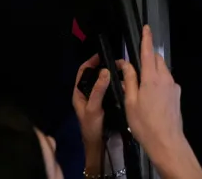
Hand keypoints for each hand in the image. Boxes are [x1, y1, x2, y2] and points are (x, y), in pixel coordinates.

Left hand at [72, 54, 109, 169]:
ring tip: (120, 70)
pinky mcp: (102, 104)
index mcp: (79, 93)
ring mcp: (94, 99)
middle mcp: (85, 94)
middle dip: (102, 67)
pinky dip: (113, 85)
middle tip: (115, 62)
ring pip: (100, 82)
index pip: (82, 71)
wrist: (97, 146)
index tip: (102, 55)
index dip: (91, 61)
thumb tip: (105, 71)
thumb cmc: (92, 127)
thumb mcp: (94, 108)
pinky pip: (107, 90)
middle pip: (92, 75)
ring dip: (108, 76)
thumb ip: (98, 90)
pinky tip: (122, 84)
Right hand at [118, 26, 201, 178]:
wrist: (167, 142)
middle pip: (156, 59)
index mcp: (152, 78)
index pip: (148, 52)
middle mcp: (165, 78)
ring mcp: (173, 86)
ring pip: (162, 70)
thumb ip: (129, 80)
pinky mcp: (177, 95)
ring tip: (140, 81)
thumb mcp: (130, 102)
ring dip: (152, 68)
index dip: (146, 39)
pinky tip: (150, 94)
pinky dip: (157, 80)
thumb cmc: (144, 123)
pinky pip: (166, 80)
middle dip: (147, 55)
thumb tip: (125, 63)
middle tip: (135, 62)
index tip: (146, 27)